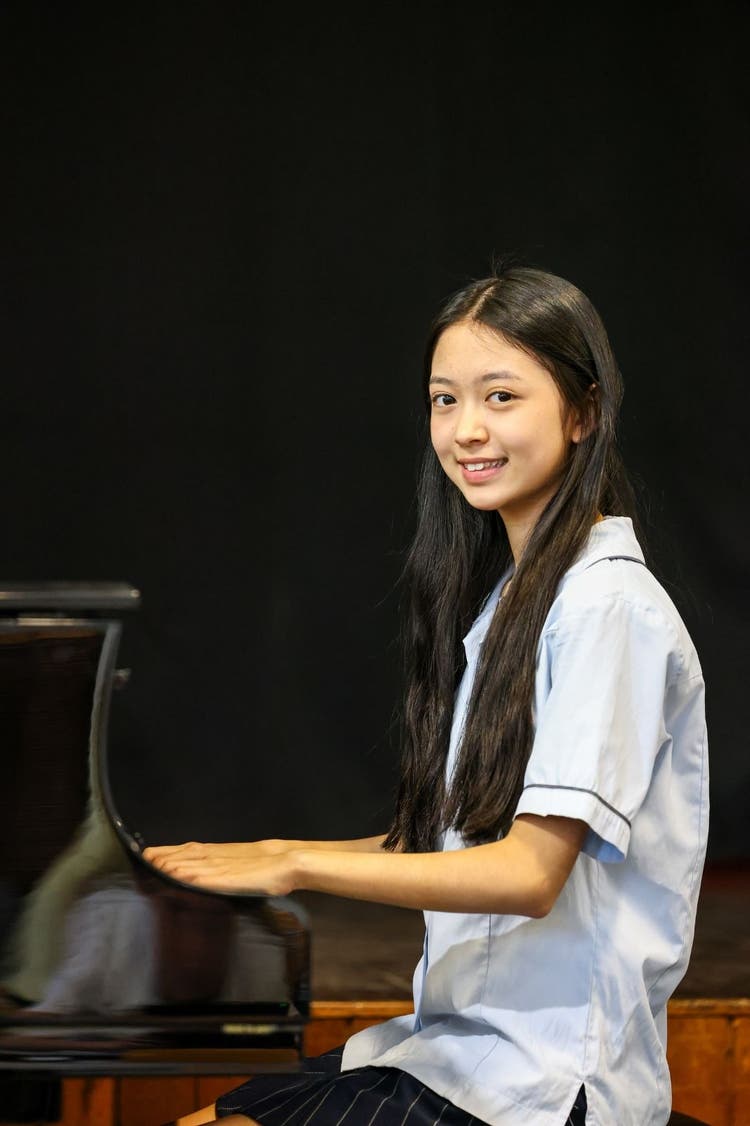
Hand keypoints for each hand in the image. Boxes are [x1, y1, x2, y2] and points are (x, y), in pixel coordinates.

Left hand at [142, 840, 298, 895]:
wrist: (290, 862)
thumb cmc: (267, 866)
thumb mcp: (241, 862)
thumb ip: (222, 866)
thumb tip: (202, 872)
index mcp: (221, 852)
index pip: (189, 850)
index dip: (169, 851)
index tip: (150, 853)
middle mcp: (219, 857)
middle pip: (187, 855)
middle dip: (164, 857)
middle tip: (145, 857)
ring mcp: (225, 868)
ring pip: (194, 864)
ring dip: (173, 864)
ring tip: (154, 865)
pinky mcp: (233, 879)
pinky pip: (210, 878)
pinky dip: (194, 877)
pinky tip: (181, 878)